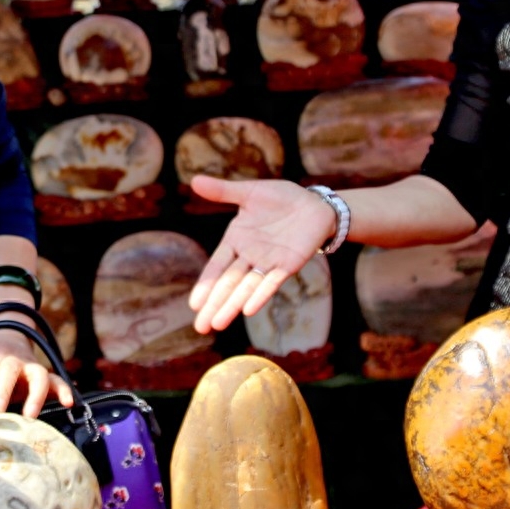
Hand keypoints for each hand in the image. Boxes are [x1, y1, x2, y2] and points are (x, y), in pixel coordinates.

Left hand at [0, 320, 73, 418]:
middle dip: (3, 391)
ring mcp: (31, 368)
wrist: (6, 338)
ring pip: (38, 375)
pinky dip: (64, 390)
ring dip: (35, 395)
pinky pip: (57, 381)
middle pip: (10, 371)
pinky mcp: (46, 376)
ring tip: (29, 416)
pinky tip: (68, 402)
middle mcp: (12, 361)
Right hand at [188, 176, 335, 332]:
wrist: (315, 204)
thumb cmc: (281, 199)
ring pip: (246, 288)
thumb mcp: (249, 192)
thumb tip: (194, 181)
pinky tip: (247, 309)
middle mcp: (250, 256)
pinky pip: (271, 282)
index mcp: (237, 240)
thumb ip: (223, 191)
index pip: (216, 267)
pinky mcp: (288, 265)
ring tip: (218, 325)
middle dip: (214, 305)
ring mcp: (268, 263)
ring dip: (232, 306)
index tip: (194, 305)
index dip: (206, 284)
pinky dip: (259, 295)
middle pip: (228, 284)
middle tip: (200, 328)